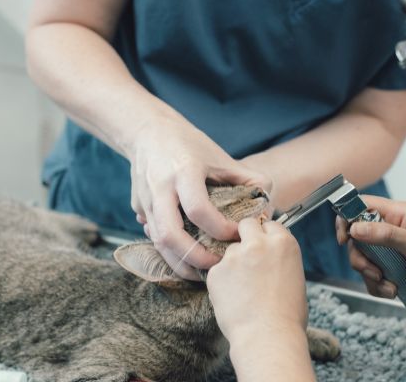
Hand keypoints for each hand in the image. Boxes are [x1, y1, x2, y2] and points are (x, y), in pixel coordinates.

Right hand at [130, 115, 270, 279]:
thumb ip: (248, 180)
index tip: (235, 235)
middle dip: (194, 257)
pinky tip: (186, 258)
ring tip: (201, 274)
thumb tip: (267, 208)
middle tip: (216, 266)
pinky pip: (153, 236)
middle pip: (169, 235)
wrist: (148, 132)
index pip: (199, 209)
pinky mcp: (138, 209)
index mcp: (184, 172)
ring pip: (157, 242)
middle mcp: (161, 188)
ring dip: (179, 263)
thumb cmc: (189, 144)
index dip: (219, 228)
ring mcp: (145, 200)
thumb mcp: (221, 156)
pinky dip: (169, 252)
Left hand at [207, 218, 307, 342]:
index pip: (269, 224)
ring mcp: (235, 256)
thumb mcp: (295, 277)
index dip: (265, 236)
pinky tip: (233, 299)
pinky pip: (218, 271)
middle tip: (247, 257)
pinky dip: (222, 282)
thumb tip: (269, 257)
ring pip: (230, 251)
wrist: (268, 336)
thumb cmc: (287, 315)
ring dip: (233, 264)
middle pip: (246, 225)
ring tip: (242, 290)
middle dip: (245, 237)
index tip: (263, 245)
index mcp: (283, 243)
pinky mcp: (216, 271)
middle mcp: (259, 243)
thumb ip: (279, 258)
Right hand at [335, 196, 405, 299]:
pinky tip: (395, 291)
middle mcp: (392, 229)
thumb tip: (355, 227)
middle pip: (358, 239)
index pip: (361, 206)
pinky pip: (376, 277)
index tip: (345, 239)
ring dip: (372, 277)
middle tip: (374, 272)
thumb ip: (385, 235)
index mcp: (398, 214)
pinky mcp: (397, 269)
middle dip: (361, 259)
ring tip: (391, 287)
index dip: (347, 219)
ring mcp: (394, 250)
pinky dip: (380, 287)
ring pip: (366, 261)